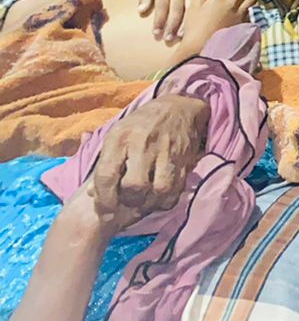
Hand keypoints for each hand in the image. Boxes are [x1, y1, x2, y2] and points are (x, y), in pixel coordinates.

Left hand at [87, 93, 209, 230]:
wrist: (177, 108)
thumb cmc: (140, 125)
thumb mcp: (116, 136)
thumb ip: (104, 165)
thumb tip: (92, 194)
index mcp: (120, 138)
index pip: (106, 176)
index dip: (103, 200)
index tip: (104, 212)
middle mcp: (143, 145)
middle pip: (134, 186)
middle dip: (128, 202)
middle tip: (126, 205)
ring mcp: (166, 152)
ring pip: (159, 190)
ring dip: (149, 203)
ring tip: (143, 203)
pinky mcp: (184, 160)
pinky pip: (176, 190)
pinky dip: (165, 200)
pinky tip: (158, 198)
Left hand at [139, 0, 204, 42]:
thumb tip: (140, 11)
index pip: (161, 5)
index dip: (159, 19)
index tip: (155, 33)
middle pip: (176, 8)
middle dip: (171, 24)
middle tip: (167, 38)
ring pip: (189, 8)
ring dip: (185, 23)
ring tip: (180, 36)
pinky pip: (200, 5)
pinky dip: (197, 16)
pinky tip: (195, 27)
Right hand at [176, 0, 257, 44]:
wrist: (202, 48)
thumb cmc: (194, 29)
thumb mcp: (192, 10)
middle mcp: (231, 4)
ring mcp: (240, 14)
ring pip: (251, 0)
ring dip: (247, 0)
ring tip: (241, 5)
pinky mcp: (244, 24)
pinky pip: (250, 14)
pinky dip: (247, 13)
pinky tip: (240, 17)